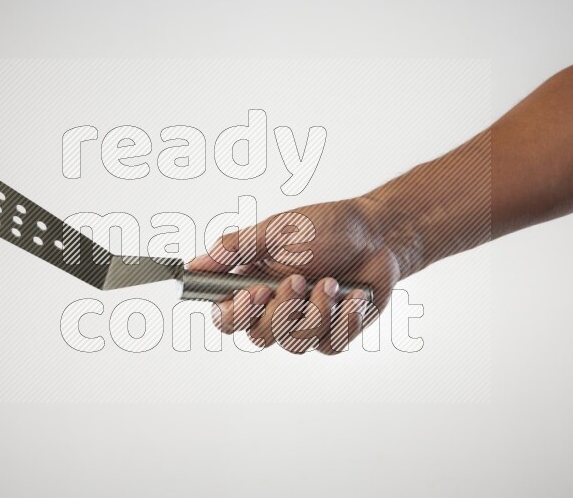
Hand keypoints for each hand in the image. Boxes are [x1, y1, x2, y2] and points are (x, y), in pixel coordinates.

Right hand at [188, 196, 401, 354]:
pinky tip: (354, 296)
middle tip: (300, 279)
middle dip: (283, 309)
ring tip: (332, 283)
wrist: (377, 235)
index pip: (225, 316)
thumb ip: (236, 248)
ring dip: (317, 312)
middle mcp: (273, 309)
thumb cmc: (325, 228)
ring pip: (295, 343)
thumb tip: (195, 263)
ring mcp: (303, 324)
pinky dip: (344, 319)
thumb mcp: (276, 230)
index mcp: (251, 284)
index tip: (257, 292)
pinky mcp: (333, 334)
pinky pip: (330, 344)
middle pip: (258, 335)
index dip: (236, 313)